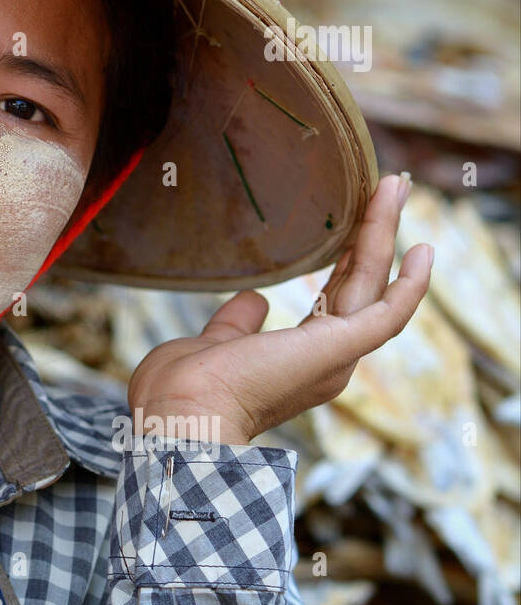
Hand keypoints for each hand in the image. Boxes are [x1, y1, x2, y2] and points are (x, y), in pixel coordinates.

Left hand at [127, 173, 433, 444]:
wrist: (181, 417)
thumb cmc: (184, 391)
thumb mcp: (215, 344)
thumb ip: (237, 323)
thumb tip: (255, 299)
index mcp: (299, 362)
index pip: (336, 301)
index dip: (348, 261)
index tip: (356, 226)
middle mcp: (326, 362)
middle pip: (360, 285)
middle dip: (374, 236)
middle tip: (389, 189)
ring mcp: (334, 356)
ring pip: (372, 284)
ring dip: (385, 234)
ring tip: (395, 187)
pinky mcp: (337, 350)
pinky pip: (387, 315)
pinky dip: (410, 286)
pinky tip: (422, 250)